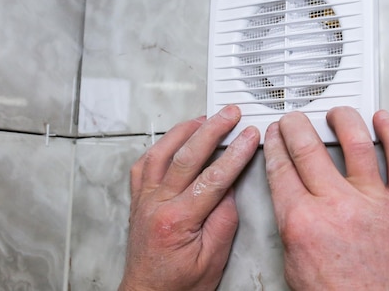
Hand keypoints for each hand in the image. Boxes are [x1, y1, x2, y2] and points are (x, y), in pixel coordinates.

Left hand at [119, 105, 259, 290]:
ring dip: (184, 131)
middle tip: (230, 114)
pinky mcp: (138, 200)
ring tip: (204, 118)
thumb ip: (224, 219)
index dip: (236, 153)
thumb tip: (230, 187)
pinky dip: (159, 147)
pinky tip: (172, 140)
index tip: (249, 137)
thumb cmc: (178, 285)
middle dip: (213, 129)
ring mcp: (144, 199)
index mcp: (178, 220)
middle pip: (187, 155)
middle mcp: (156, 204)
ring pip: (161, 153)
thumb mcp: (212, 258)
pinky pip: (143, 165)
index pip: (213, 177)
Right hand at [263, 107, 388, 289]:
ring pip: (355, 142)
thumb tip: (292, 199)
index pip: (281, 169)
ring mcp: (372, 200)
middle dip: (296, 126)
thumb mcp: (296, 267)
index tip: (275, 135)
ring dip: (342, 120)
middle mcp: (336, 205)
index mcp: (302, 221)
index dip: (275, 145)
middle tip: (294, 119)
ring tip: (336, 114)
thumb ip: (291, 227)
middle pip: (308, 149)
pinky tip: (382, 120)